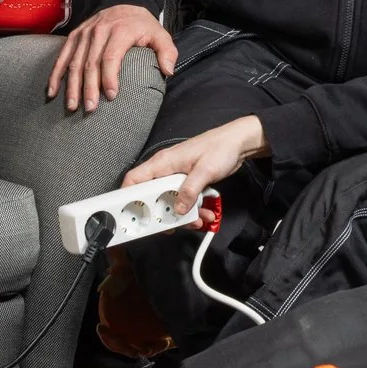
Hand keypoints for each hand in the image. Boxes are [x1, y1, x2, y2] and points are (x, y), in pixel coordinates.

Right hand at [46, 4, 177, 113]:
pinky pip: (62, 56)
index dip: (109, 77)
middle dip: (89, 87)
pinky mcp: (74, 36)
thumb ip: (167, 52)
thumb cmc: (142, 25)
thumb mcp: (160, 34)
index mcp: (120, 30)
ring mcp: (84, 33)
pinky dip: (56, 74)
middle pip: (90, 62)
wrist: (123, 1)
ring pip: (74, 61)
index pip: (111, 56)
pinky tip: (53, 91)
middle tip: (90, 109)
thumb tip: (168, 71)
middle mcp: (99, 30)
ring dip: (71, 85)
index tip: (111, 96)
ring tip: (73, 105)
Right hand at [127, 114, 268, 209]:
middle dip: (162, 213)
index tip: (131, 215)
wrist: (238, 142)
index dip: (127, 198)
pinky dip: (192, 209)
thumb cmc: (220, 147)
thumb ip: (190, 191)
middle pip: (152, 197)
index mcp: (163, 162)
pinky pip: (183, 200)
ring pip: (170, 201)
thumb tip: (178, 208)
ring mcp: (177, 176)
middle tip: (171, 225)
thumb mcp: (204, 171)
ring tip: (197, 220)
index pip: (135, 179)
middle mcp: (166, 169)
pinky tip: (204, 214)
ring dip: (182, 214)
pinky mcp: (187, 182)